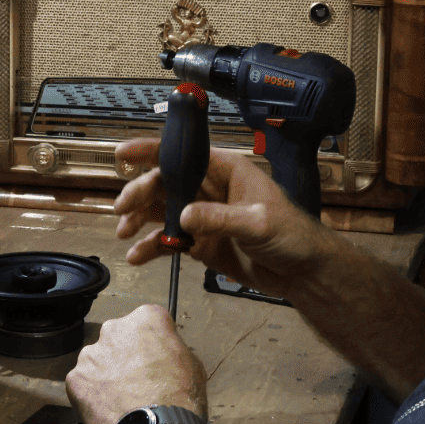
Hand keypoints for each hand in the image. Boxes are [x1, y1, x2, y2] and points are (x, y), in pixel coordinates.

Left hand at [64, 304, 207, 423]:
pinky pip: (84, 383)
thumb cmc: (180, 398)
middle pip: (119, 338)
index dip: (154, 341)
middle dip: (126, 354)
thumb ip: (171, 349)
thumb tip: (163, 356)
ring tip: (123, 399)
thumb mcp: (192, 363)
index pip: (148, 321)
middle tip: (138, 379)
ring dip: (108, 374)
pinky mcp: (75, 378)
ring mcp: (91, 354)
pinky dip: (93, 394)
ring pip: (98, 360)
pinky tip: (109, 408)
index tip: (156, 356)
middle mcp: (114, 329)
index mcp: (146, 319)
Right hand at [113, 139, 334, 297]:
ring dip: (140, 220)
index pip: (185, 154)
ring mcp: (204, 217)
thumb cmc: (292, 236)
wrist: (302, 273)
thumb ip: (220, 219)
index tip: (124, 152)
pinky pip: (169, 240)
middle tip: (122, 209)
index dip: (152, 150)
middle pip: (165, 183)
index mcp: (227, 171)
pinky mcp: (201, 243)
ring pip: (162, 211)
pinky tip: (137, 257)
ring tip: (124, 233)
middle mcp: (211, 190)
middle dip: (140, 193)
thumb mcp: (258, 224)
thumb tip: (184, 216)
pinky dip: (151, 247)